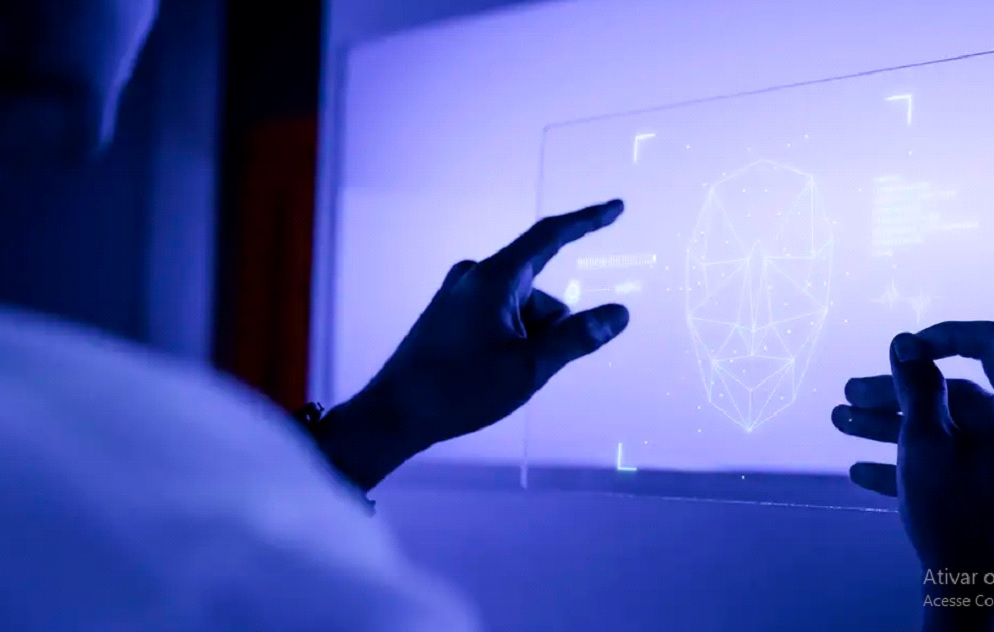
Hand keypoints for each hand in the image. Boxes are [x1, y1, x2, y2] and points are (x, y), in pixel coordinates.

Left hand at [319, 200, 629, 489]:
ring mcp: (458, 295)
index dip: (587, 221)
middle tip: (527, 371)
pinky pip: (497, 318)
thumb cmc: (461, 388)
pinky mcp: (448, 315)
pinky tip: (488, 374)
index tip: (616, 208)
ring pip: (519, 309)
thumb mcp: (530, 366)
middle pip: (538, 291)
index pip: (550, 236)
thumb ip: (578, 337)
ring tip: (502, 378)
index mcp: (494, 277)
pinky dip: (508, 341)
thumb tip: (619, 313)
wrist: (395, 413)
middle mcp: (474, 276)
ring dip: (527, 340)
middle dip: (549, 328)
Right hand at [833, 322, 993, 630]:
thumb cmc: (955, 507)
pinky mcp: (985, 495)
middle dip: (893, 395)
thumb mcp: (924, 439)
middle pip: (951, 397)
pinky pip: (948, 467)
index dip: (942, 339)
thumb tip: (904, 343)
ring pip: (943, 432)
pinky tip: (862, 472)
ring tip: (840, 424)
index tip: (900, 350)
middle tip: (848, 394)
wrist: (974, 584)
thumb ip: (915, 387)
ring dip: (888, 428)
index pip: (985, 346)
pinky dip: (907, 464)